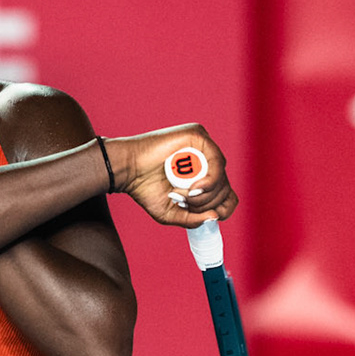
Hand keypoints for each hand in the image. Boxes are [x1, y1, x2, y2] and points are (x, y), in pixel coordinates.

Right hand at [105, 125, 237, 227]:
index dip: (222, 209)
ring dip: (205, 194)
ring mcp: (203, 146)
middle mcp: (206, 160)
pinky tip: (194, 188)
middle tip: (185, 203)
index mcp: (203, 176)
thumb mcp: (172, 214)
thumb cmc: (145, 189)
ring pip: (222, 176)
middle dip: (206, 204)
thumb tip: (215, 216)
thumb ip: (194, 219)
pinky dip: (209, 180)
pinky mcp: (198, 136)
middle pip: (225, 188)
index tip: (202, 214)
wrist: (127, 171)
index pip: (227, 194)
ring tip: (184, 195)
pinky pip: (217, 161)